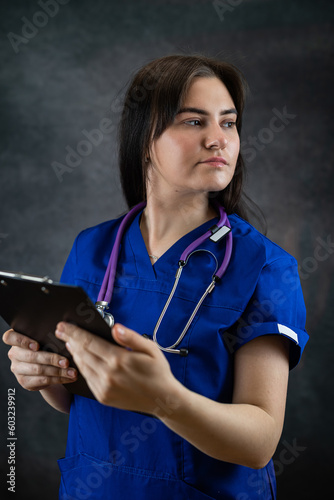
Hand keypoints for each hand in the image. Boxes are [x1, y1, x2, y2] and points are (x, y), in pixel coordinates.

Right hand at [2, 329, 77, 390]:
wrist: (44, 368)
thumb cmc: (46, 347)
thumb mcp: (45, 339)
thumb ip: (47, 335)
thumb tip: (65, 329)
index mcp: (16, 340)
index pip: (9, 338)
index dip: (23, 341)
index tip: (37, 346)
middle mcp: (14, 354)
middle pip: (31, 356)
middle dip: (52, 359)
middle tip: (66, 362)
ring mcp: (17, 369)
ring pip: (39, 370)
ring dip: (58, 371)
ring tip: (72, 372)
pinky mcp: (24, 381)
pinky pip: (43, 380)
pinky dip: (58, 379)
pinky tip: (69, 377)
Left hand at [55, 322, 179, 414]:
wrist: (162, 399)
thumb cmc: (158, 371)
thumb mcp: (150, 349)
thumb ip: (131, 337)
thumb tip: (115, 328)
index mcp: (119, 360)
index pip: (89, 342)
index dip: (74, 332)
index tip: (63, 325)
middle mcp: (108, 375)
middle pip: (82, 353)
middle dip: (70, 340)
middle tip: (61, 330)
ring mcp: (104, 388)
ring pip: (82, 366)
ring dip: (74, 353)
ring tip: (70, 343)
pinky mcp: (103, 397)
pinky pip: (87, 378)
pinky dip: (81, 366)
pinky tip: (81, 359)